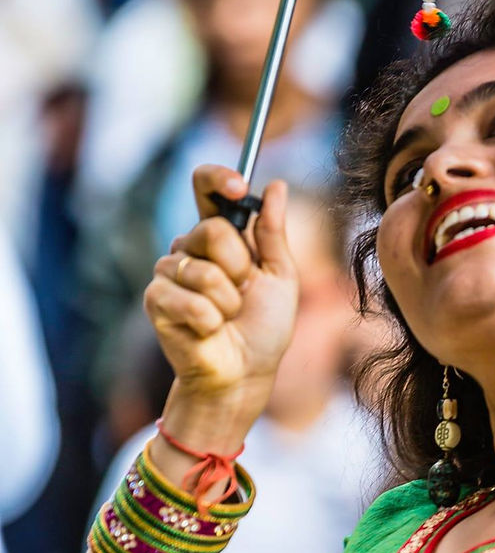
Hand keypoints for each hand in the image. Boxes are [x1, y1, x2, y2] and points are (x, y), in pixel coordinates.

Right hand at [144, 167, 297, 415]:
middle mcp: (189, 248)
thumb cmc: (264, 327)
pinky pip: (188, 299)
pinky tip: (209, 330)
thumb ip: (273, 232)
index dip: (219, 179)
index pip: (206, 188)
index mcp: (220, 236)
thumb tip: (277, 185)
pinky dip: (210, 320)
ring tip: (227, 316)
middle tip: (243, 291)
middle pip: (211, 230)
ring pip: (202, 269)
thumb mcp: (280, 275)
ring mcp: (169, 273)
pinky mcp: (156, 299)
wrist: (245, 372)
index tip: (239, 187)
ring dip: (228, 300)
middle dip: (239, 266)